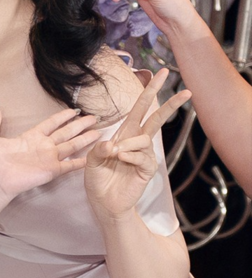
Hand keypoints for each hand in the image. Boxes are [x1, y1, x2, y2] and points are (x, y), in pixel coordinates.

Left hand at [0, 105, 101, 200]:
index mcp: (31, 137)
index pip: (51, 124)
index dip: (62, 117)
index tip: (74, 110)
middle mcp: (43, 146)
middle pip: (65, 133)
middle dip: (79, 125)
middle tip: (93, 118)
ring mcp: (49, 158)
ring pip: (71, 145)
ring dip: (85, 139)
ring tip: (99, 131)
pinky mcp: (52, 170)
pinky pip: (70, 165)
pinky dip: (81, 161)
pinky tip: (92, 157)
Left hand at [85, 68, 189, 218]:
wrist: (103, 202)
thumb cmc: (98, 179)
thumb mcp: (91, 160)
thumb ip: (99, 148)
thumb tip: (115, 144)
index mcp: (124, 134)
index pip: (140, 109)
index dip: (149, 91)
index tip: (160, 74)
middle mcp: (137, 142)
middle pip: (157, 118)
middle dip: (170, 104)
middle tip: (186, 91)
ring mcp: (144, 155)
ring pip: (144, 139)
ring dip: (127, 145)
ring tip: (115, 155)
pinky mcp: (147, 169)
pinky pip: (143, 156)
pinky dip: (129, 157)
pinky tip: (121, 161)